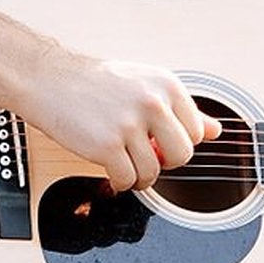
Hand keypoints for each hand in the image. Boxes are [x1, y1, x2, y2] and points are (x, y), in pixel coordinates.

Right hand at [20, 53, 221, 191]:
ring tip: (124, 164)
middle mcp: (152, 102)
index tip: (160, 142)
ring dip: (139, 177)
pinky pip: (127, 180)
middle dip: (165, 163)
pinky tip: (110, 170)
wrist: (49, 79)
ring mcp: (130, 124)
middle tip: (145, 156)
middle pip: (182, 155)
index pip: (196, 131)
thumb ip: (180, 108)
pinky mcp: (107, 146)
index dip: (177, 142)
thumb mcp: (144, 84)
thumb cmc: (94, 82)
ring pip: (154, 172)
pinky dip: (120, 182)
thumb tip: (215, 130)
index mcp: (166, 85)